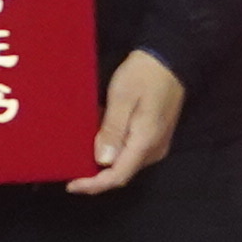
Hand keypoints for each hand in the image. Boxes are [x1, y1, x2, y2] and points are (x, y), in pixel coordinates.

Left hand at [70, 49, 185, 195]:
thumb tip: (102, 160)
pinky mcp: (154, 135)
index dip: (93, 184)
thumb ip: (112, 130)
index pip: (118, 176)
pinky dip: (112, 149)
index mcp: (145, 142)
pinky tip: (98, 136)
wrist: (170, 57)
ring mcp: (156, 144)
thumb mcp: (122, 97)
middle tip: (71, 166)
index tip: (71, 184)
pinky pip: (131, 151)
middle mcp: (154, 150)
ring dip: (103, 160)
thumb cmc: (144, 73)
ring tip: (80, 150)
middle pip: (122, 172)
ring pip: (126, 162)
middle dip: (96, 174)